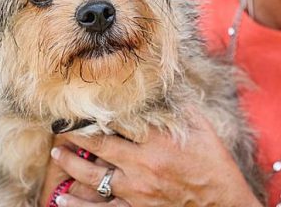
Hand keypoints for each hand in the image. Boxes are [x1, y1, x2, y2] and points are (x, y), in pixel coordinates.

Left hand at [49, 109, 261, 206]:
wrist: (223, 204)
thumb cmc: (214, 163)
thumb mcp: (202, 128)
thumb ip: (180, 107)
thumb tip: (165, 86)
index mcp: (158, 139)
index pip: (119, 119)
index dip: (97, 110)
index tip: (82, 103)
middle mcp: (143, 163)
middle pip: (100, 144)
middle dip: (76, 134)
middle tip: (60, 125)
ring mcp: (137, 190)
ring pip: (93, 175)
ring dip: (71, 164)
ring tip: (58, 153)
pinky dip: (78, 205)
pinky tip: (61, 199)